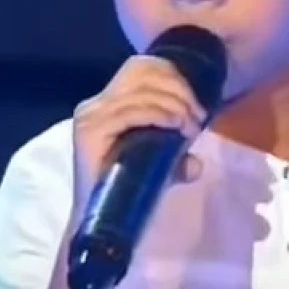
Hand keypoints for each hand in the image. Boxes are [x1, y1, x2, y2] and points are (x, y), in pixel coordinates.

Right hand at [70, 55, 207, 212]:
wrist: (99, 221)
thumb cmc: (126, 190)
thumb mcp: (158, 165)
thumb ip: (176, 157)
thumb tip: (197, 165)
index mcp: (107, 102)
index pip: (141, 67)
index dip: (173, 76)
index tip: (197, 104)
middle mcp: (94, 104)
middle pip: (144, 74)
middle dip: (180, 91)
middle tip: (199, 118)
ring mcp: (90, 116)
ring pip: (142, 93)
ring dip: (175, 105)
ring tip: (191, 127)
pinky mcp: (90, 131)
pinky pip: (132, 111)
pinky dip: (160, 114)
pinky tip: (176, 125)